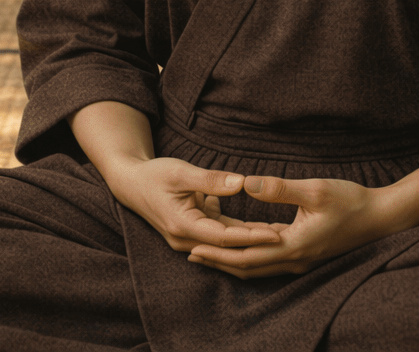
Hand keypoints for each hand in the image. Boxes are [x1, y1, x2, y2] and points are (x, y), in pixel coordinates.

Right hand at [102, 156, 282, 253]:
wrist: (130, 183)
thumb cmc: (154, 174)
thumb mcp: (181, 172)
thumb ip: (211, 179)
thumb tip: (242, 183)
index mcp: (182, 225)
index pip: (224, 237)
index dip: (251, 236)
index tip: (276, 234)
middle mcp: (185, 238)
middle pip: (227, 246)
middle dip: (256, 243)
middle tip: (288, 239)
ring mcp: (188, 237)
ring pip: (225, 241)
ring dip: (250, 238)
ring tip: (281, 233)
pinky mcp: (192, 231)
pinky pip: (219, 233)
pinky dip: (238, 229)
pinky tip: (262, 226)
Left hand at [185, 176, 393, 278]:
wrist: (381, 218)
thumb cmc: (351, 201)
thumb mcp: (315, 189)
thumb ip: (279, 189)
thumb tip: (246, 184)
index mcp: (294, 246)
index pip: (246, 256)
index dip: (218, 252)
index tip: (192, 247)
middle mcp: (295, 260)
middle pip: (247, 267)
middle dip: (217, 261)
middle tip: (189, 254)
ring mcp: (300, 260)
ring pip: (258, 267)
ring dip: (231, 261)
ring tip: (208, 253)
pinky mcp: (305, 254)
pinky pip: (269, 261)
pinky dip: (249, 256)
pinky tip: (239, 244)